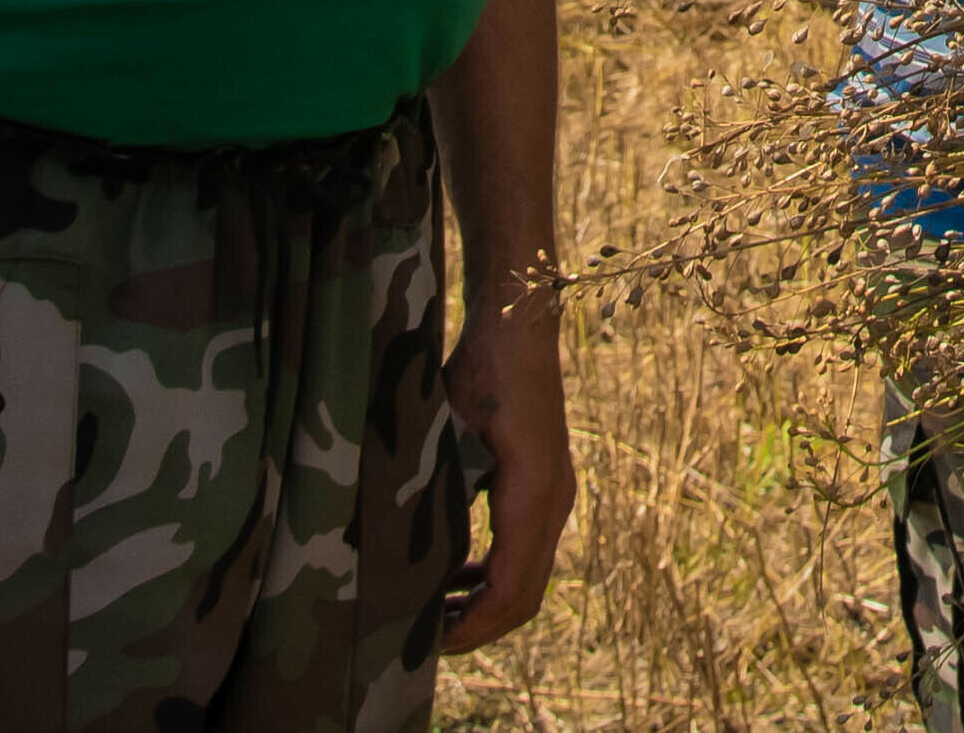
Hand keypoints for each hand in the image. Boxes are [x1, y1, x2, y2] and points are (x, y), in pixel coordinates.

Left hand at [436, 278, 573, 652]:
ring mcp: (556, 494)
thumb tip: (406, 557)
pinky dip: (496, 576)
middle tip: (427, 641)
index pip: (510, 587)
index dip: (472, 625)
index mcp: (533, 493)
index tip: (431, 640)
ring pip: (530, 577)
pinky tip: (457, 576)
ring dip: (488, 604)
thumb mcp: (448, 432)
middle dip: (480, 627)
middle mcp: (555, 500)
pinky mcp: (548, 486)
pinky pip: (527, 551)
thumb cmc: (479, 369)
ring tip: (436, 614)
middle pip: (526, 595)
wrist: (519, 323)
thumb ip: (437, 492)